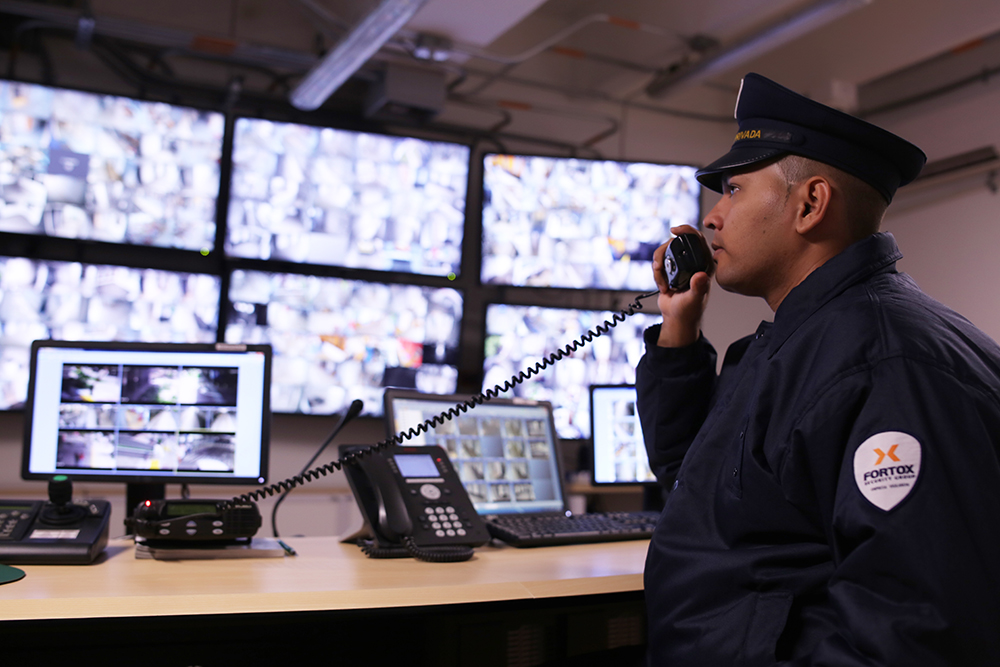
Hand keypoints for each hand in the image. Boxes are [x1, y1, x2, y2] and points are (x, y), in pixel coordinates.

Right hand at [651, 225, 712, 347]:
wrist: (676, 317)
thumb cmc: (689, 311)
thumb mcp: (694, 300)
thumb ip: (698, 288)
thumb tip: (701, 276)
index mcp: (705, 265)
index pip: (698, 239)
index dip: (687, 230)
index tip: (674, 230)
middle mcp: (694, 262)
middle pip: (677, 243)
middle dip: (664, 252)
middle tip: (658, 265)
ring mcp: (681, 265)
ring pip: (665, 251)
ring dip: (658, 265)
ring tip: (662, 282)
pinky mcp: (670, 269)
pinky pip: (659, 261)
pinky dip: (656, 272)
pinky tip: (662, 286)